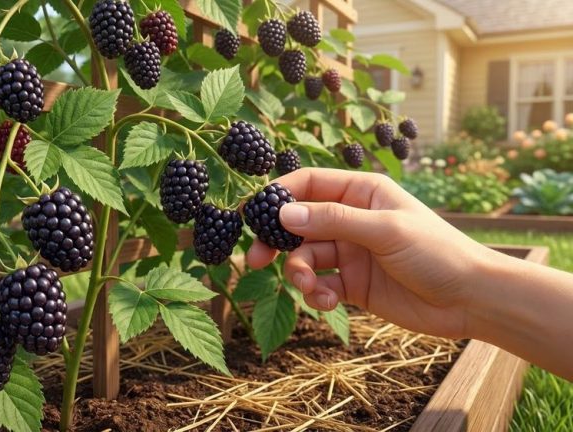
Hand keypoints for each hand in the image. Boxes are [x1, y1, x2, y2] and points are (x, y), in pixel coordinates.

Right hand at [246, 168, 497, 338]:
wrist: (471, 300)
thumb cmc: (437, 252)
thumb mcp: (384, 230)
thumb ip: (333, 220)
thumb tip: (283, 213)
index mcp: (361, 192)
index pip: (309, 184)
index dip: (279, 196)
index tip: (253, 215)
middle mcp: (351, 219)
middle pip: (298, 223)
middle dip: (277, 241)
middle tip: (256, 260)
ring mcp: (350, 252)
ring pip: (306, 257)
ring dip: (300, 273)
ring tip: (310, 287)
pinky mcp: (352, 284)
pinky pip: (320, 284)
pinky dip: (316, 294)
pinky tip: (328, 303)